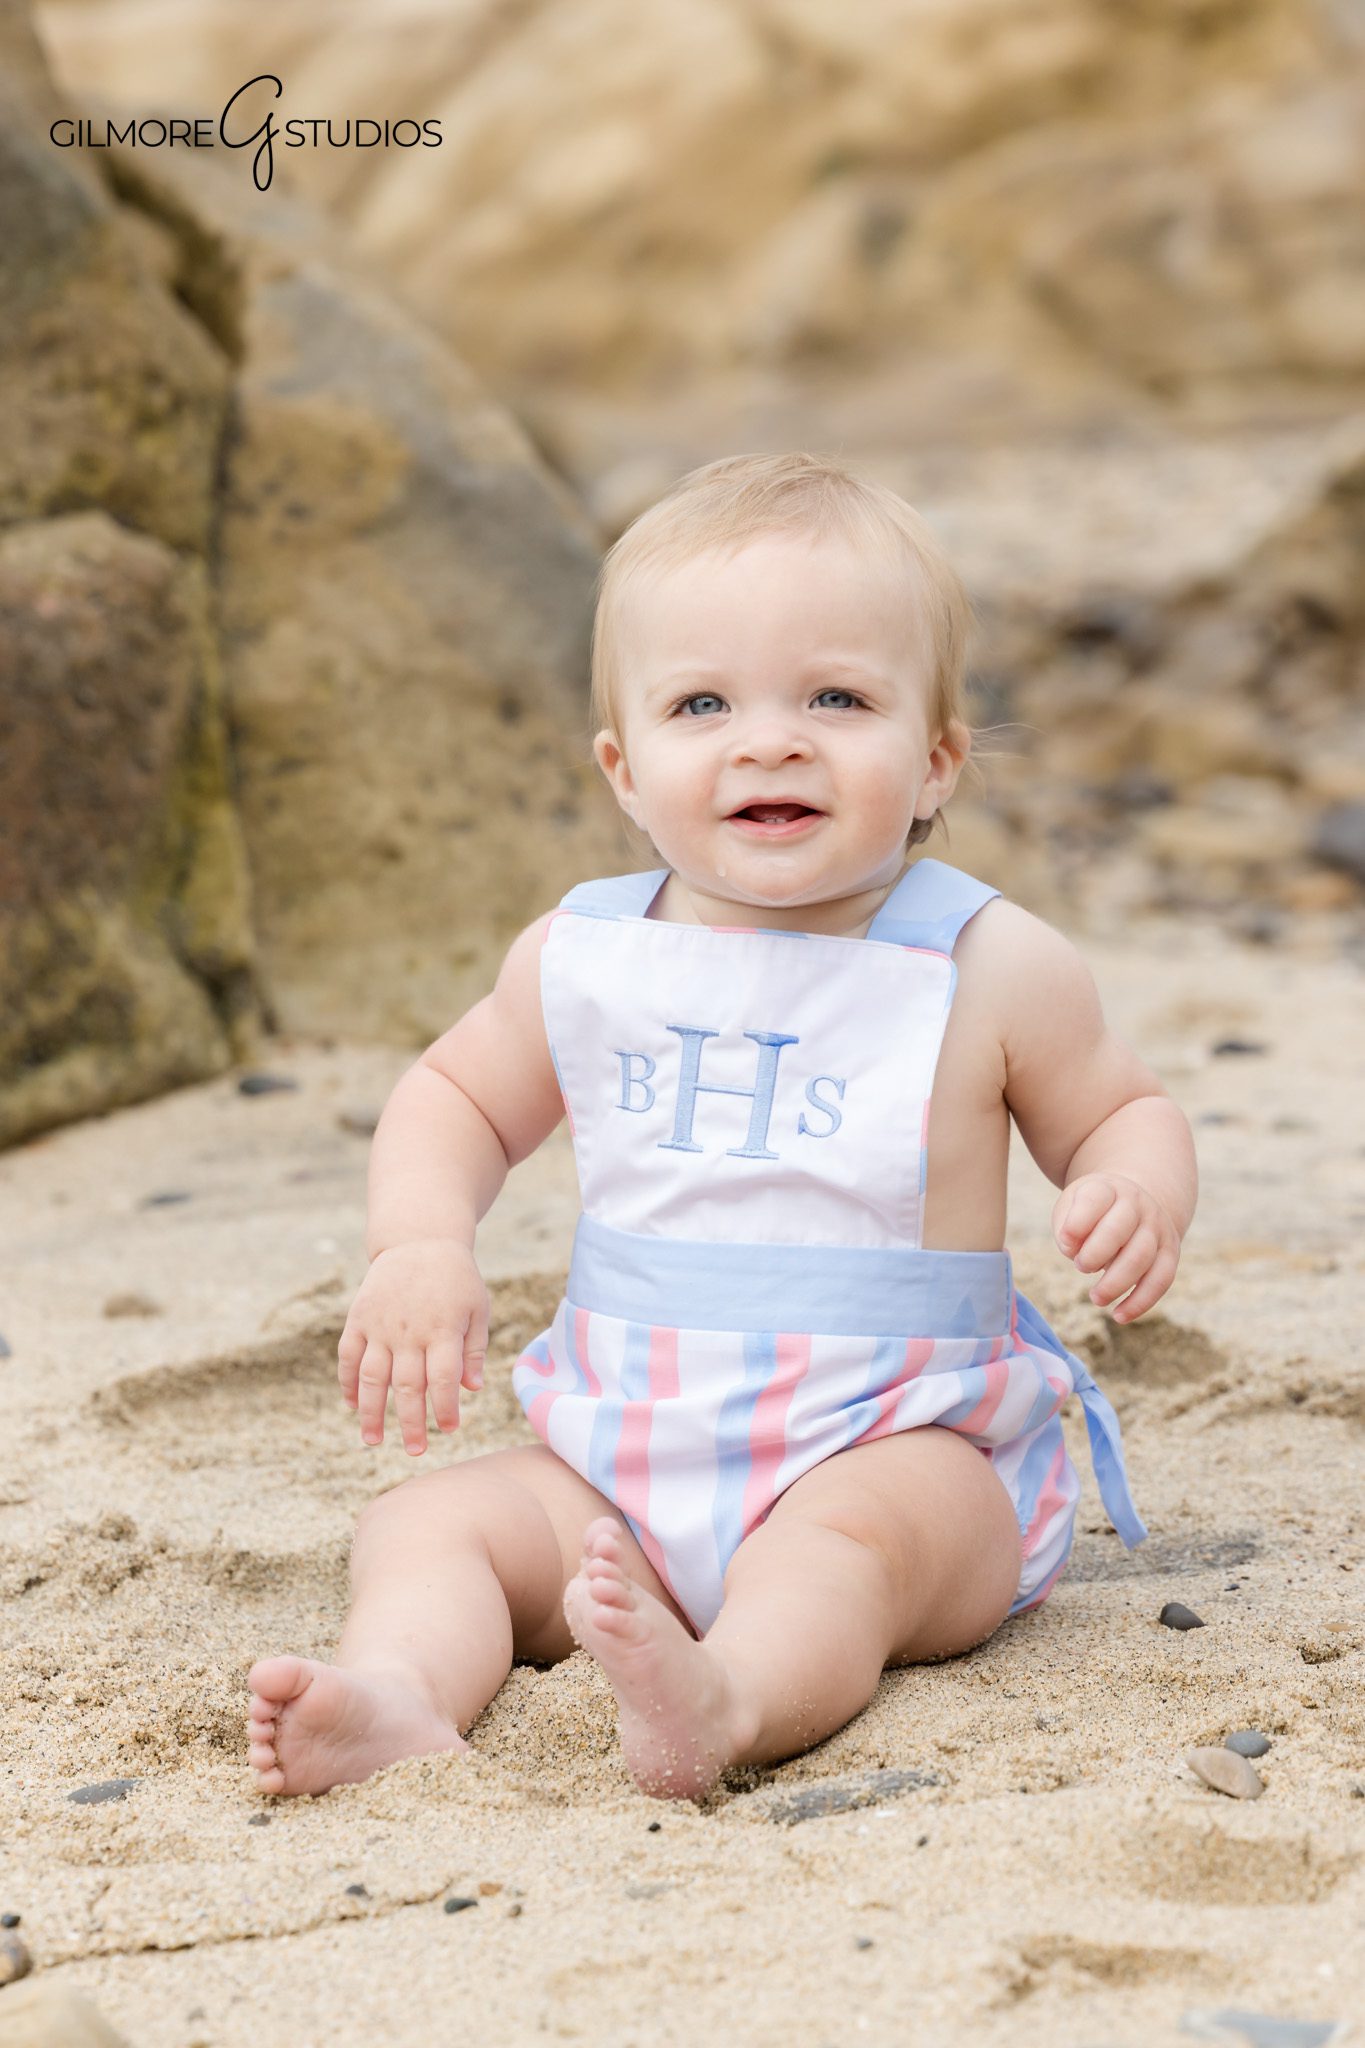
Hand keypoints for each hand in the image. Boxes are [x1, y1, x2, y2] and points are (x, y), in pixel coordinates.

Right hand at [336, 1239, 489, 1455]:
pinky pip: (348, 1357)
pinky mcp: (359, 1319)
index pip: (442, 1379)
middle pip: (406, 1386)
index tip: (449, 1429)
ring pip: (371, 1378)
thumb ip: (474, 1350)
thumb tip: (472, 1389)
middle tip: (416, 1451)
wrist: (419, 1240)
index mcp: (442, 1329)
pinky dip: (347, 1383)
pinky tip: (352, 1406)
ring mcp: (379, 1326)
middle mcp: (408, 1331)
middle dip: (411, 1423)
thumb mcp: (478, 1309)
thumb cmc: (456, 1280)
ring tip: (373, 1441)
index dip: (444, 1408)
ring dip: (371, 1413)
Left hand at [1052, 1173, 1179, 1324]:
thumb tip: (1072, 1251)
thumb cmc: (1093, 1211)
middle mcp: (1137, 1204)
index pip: (1095, 1199)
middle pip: (1118, 1230)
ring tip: (1095, 1298)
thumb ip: (1066, 1225)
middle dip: (1095, 1254)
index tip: (1065, 1241)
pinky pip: (1161, 1279)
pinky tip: (1119, 1316)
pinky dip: (1141, 1301)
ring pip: (1141, 1257)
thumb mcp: (1073, 1206)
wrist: (1135, 1202)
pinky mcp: (1170, 1252)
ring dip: (1116, 1283)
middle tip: (1080, 1267)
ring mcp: (1157, 1227)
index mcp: (1108, 1189)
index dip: (1077, 1222)